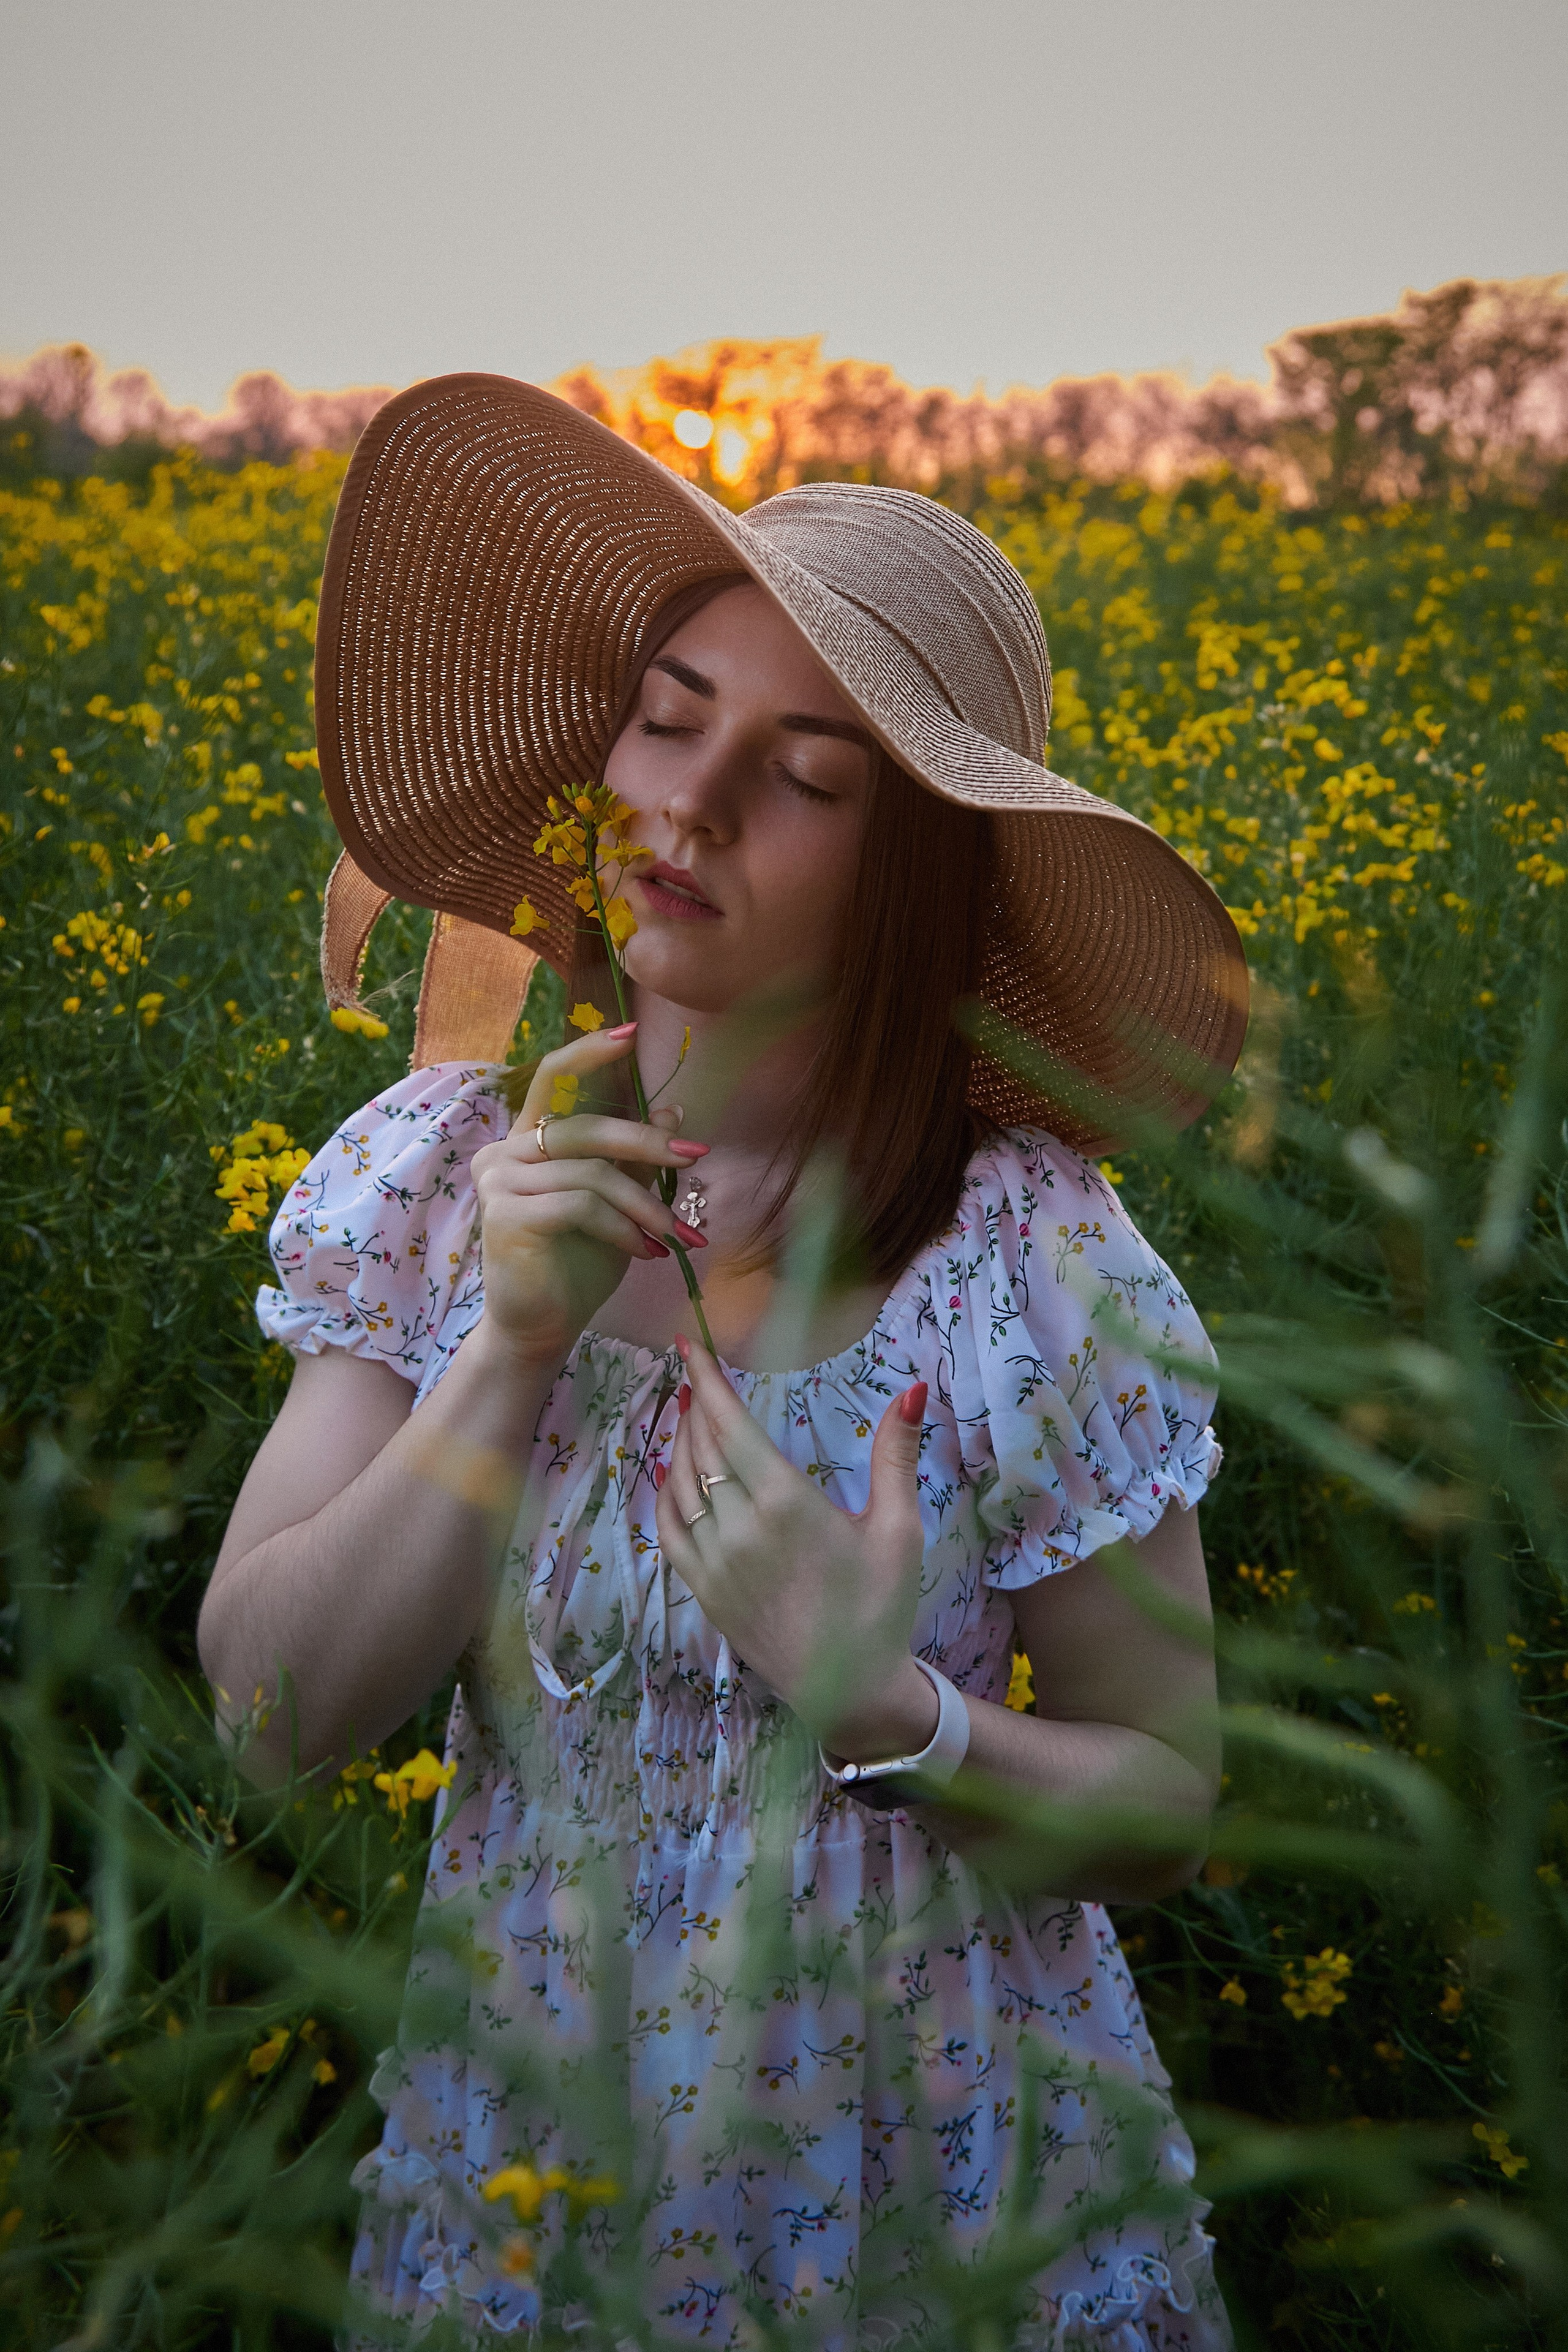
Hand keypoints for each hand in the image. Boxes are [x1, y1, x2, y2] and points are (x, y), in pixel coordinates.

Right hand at [470, 1024, 708, 1369]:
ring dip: (644, 1205)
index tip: (632, 1033)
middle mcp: (504, 1151)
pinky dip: (621, 1229)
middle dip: (647, 1140)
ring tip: (672, 1236)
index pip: (552, 1076)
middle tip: (693, 1156)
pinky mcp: (505, 1215)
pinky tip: (642, 1253)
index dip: (590, 1052)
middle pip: (585, 1126)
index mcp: (527, 1139)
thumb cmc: (577, 1261)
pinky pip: (580, 1206)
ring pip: (591, 1172)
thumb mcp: (617, 1202)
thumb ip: (634, 1158)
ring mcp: (499, 1181)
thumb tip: (675, 1109)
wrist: (542, 1324)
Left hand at [655, 1337, 936, 1759]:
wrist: (850, 1691)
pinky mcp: (703, 1591)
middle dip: (694, 1402)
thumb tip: (912, 1389)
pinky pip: (669, 1528)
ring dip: (680, 1442)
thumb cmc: (880, 1606)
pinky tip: (674, 1473)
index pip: (729, 1423)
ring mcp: (714, 1562)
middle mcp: (739, 1528)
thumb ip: (896, 1455)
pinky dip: (666, 1492)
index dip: (705, 1380)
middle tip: (694, 1373)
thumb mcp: (898, 1528)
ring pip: (680, 1482)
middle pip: (701, 1446)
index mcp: (786, 1504)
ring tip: (690, 1415)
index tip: (688, 1345)